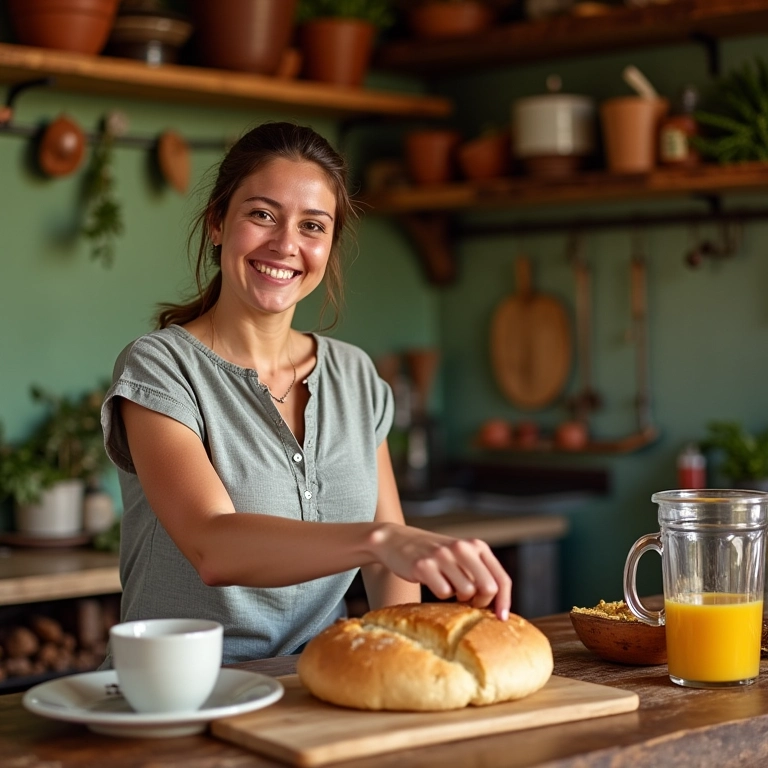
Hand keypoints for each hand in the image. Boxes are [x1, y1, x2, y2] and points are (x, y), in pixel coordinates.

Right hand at [370, 524, 511, 619]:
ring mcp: (443, 555)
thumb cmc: (435, 555)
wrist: (397, 540)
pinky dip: (440, 594)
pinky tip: (434, 582)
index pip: (501, 578)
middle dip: (481, 602)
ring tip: (449, 587)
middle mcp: (462, 548)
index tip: (502, 618)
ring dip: (458, 598)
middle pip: (488, 587)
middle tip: (469, 602)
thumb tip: (497, 605)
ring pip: (466, 592)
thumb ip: (479, 573)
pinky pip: (443, 592)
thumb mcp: (461, 557)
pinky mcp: (424, 565)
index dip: (505, 601)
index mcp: (476, 546)